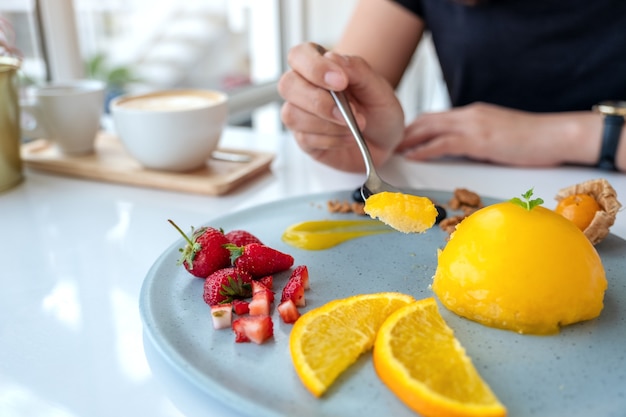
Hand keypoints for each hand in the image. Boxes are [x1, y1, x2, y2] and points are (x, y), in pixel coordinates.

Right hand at [278, 42, 404, 172]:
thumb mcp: (377, 87)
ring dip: (328, 124)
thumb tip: (332, 59)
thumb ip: (356, 69)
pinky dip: (332, 140)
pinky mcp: (303, 140)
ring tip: (355, 126)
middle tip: (349, 112)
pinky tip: (348, 138)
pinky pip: (305, 139)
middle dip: (318, 101)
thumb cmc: (377, 109)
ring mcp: (300, 115)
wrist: (385, 140)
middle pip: (287, 85)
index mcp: (318, 66)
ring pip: (293, 115)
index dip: (315, 68)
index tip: (341, 81)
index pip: (299, 56)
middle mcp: (303, 88)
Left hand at [397, 102, 600, 166]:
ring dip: (408, 140)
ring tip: (393, 150)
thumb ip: (477, 137)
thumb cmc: (532, 139)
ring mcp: (473, 125)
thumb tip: (461, 149)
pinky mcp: (478, 140)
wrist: (556, 135)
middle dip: (406, 131)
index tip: (401, 136)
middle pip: (426, 120)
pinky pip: (442, 143)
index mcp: (473, 113)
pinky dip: (424, 149)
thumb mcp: (498, 134)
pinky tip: (412, 156)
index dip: (415, 126)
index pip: (436, 117)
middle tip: (388, 143)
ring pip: (429, 129)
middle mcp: (469, 115)